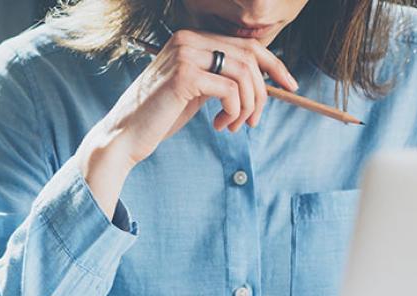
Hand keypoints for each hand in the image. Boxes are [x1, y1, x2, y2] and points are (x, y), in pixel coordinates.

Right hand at [78, 28, 298, 181]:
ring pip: (243, 75)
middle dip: (262, 93)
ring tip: (234, 126)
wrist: (125, 136)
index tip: (291, 84)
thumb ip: (220, 80)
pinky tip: (219, 125)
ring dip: (247, 107)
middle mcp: (188, 39)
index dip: (275, 64)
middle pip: (250, 58)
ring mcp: (185, 55)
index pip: (246, 44)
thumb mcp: (195, 92)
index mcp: (191, 39)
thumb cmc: (159, 117)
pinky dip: (234, 111)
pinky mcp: (184, 76)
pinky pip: (230, 90)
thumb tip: (257, 84)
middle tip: (254, 121)